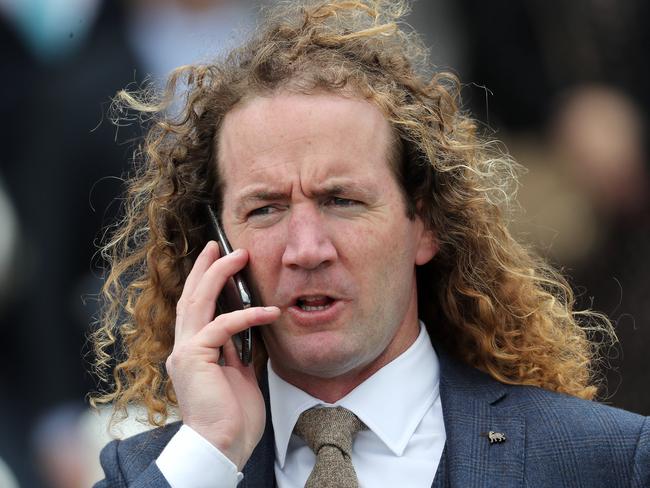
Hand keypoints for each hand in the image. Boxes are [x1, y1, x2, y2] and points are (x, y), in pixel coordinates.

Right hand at [166, 241, 280, 468]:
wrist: (223, 445)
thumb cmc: (233, 415)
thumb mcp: (239, 373)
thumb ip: (238, 348)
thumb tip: (248, 327)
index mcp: (193, 350)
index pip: (196, 307)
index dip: (205, 281)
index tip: (217, 259)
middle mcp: (183, 347)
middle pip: (191, 296)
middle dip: (206, 268)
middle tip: (220, 245)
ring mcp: (186, 351)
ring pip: (198, 301)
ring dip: (218, 275)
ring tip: (238, 256)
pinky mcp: (194, 357)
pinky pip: (222, 326)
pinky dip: (247, 315)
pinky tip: (269, 311)